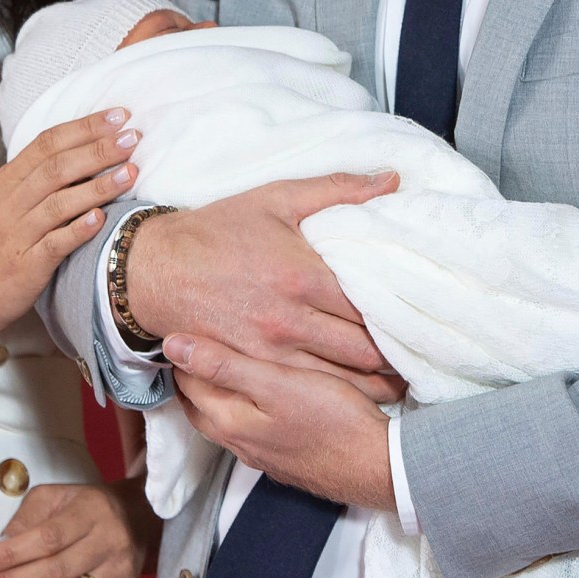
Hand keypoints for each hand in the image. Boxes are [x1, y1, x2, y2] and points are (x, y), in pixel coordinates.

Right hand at [0, 110, 140, 333]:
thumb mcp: (5, 201)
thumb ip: (36, 176)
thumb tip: (84, 149)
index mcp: (7, 181)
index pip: (47, 143)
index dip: (84, 127)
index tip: (119, 116)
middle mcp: (10, 203)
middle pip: (56, 167)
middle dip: (98, 149)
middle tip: (132, 137)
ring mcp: (17, 234)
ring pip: (59, 203)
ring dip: (98, 186)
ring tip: (131, 172)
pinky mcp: (25, 265)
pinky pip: (54, 244)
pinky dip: (78, 229)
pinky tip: (101, 218)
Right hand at [128, 173, 406, 402]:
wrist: (154, 269)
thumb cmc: (217, 230)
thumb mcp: (277, 198)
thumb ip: (338, 189)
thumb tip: (391, 179)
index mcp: (304, 276)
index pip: (372, 307)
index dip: (403, 318)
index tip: (424, 321)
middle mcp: (291, 319)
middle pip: (363, 351)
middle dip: (396, 358)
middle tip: (420, 358)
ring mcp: (270, 350)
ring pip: (340, 380)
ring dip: (374, 385)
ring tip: (400, 383)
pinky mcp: (251, 369)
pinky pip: (305, 390)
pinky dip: (336, 396)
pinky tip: (356, 398)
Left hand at [168, 334, 395, 511]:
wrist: (378, 467)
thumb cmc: (331, 418)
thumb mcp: (275, 382)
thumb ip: (224, 365)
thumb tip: (172, 345)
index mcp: (229, 421)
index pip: (188, 383)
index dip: (182, 354)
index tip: (181, 326)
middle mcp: (239, 443)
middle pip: (200, 406)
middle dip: (191, 377)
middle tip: (193, 344)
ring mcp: (262, 455)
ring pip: (224, 420)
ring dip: (216, 394)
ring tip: (220, 365)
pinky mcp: (285, 459)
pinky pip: (249, 430)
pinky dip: (242, 409)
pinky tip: (259, 398)